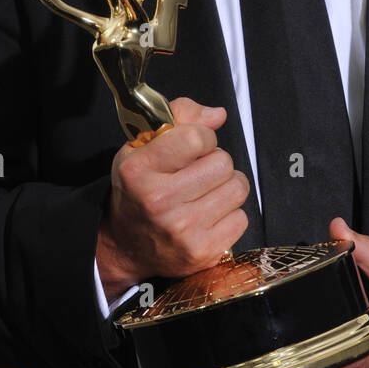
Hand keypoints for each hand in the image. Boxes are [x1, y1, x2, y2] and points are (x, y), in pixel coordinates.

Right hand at [96, 98, 250, 301]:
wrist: (126, 246)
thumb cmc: (138, 190)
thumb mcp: (141, 146)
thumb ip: (179, 117)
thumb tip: (218, 115)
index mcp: (139, 170)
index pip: (197, 137)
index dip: (202, 137)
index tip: (193, 147)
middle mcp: (159, 201)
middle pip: (223, 162)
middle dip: (215, 163)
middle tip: (197, 173)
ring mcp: (182, 230)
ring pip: (238, 188)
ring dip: (226, 187)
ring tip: (205, 193)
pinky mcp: (203, 252)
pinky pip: (242, 218)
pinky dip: (229, 215)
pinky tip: (208, 216)